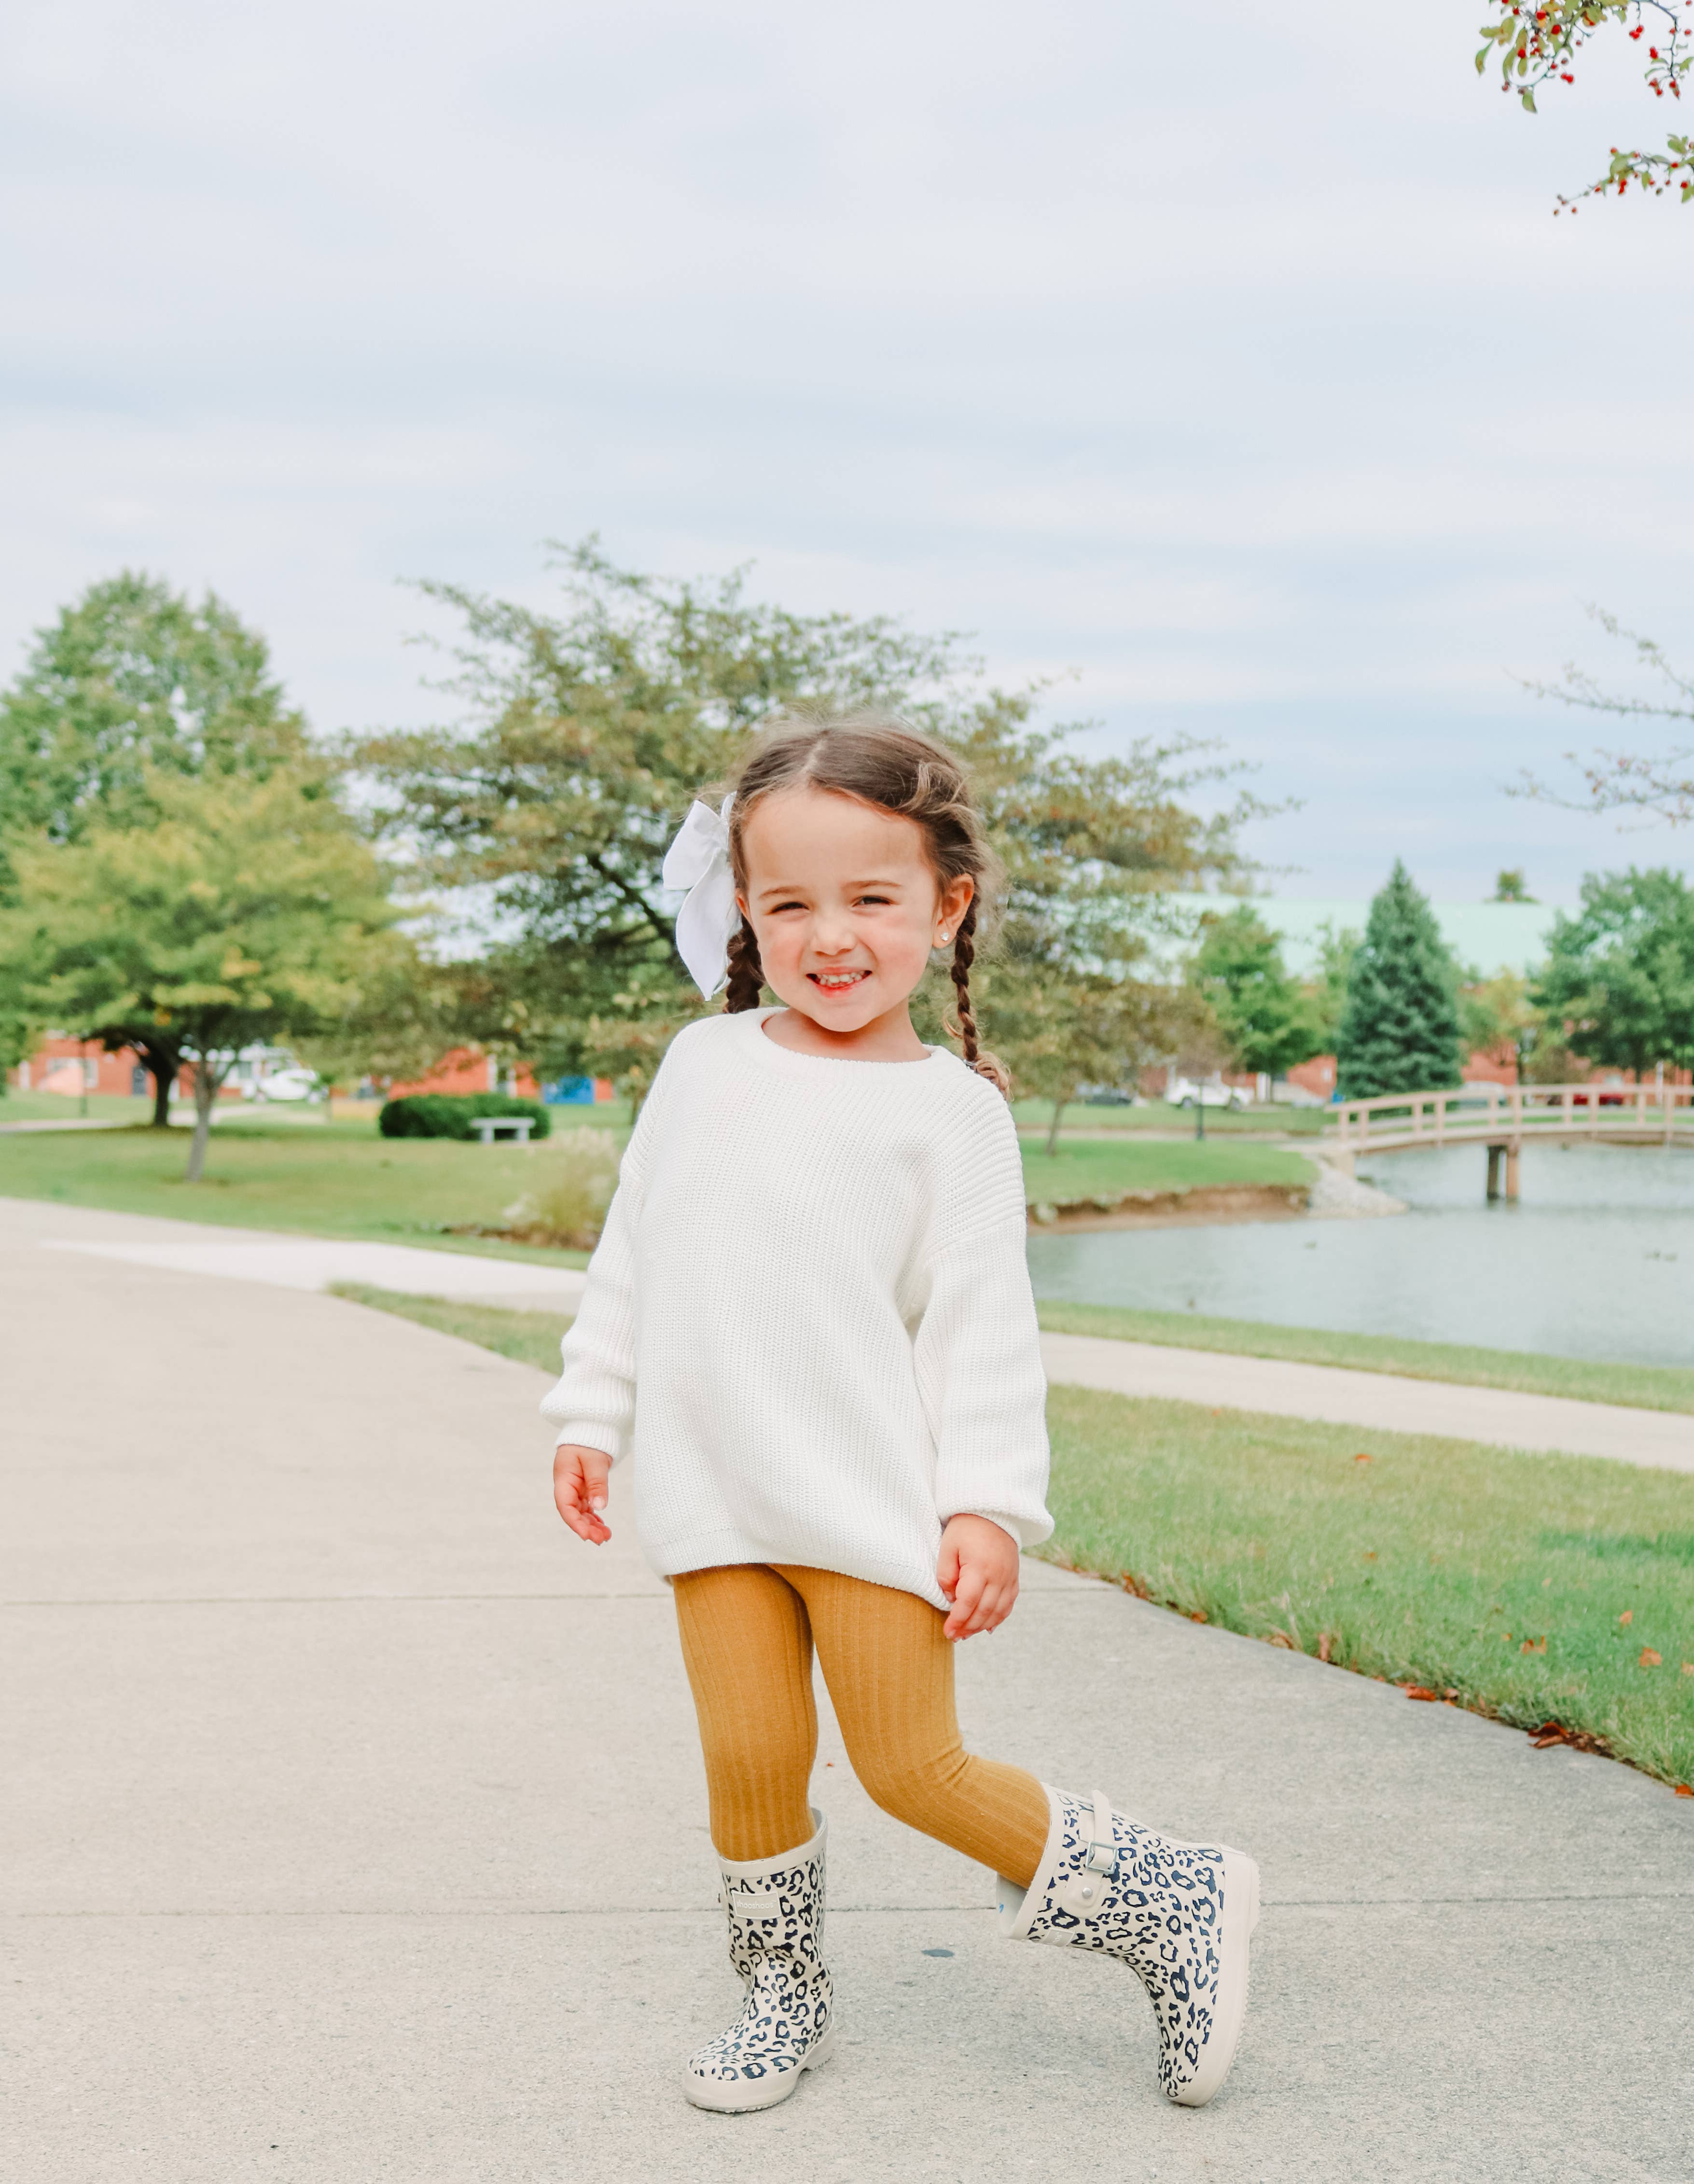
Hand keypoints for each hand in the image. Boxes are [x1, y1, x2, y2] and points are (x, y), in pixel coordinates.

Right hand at [553, 1443, 612, 1544]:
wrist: (592, 1428)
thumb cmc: (590, 1440)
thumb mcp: (595, 1461)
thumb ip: (597, 1483)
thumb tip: (599, 1508)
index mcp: (563, 1478)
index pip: (565, 1505)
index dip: (575, 1523)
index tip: (587, 1536)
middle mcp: (566, 1485)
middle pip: (572, 1512)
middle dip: (586, 1528)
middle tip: (602, 1540)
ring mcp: (574, 1487)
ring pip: (580, 1511)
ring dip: (591, 1525)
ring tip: (606, 1536)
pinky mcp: (582, 1487)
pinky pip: (586, 1506)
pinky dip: (594, 1517)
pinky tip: (603, 1527)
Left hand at [937, 1514, 1019, 1640]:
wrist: (994, 1510)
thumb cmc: (966, 1527)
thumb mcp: (948, 1546)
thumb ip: (946, 1574)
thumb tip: (951, 1598)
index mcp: (980, 1567)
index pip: (968, 1603)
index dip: (957, 1620)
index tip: (947, 1631)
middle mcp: (999, 1576)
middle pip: (984, 1611)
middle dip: (968, 1627)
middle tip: (955, 1636)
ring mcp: (1009, 1577)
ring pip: (998, 1611)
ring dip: (982, 1626)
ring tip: (967, 1633)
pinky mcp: (1014, 1577)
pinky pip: (1009, 1603)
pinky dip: (999, 1617)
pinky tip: (988, 1626)